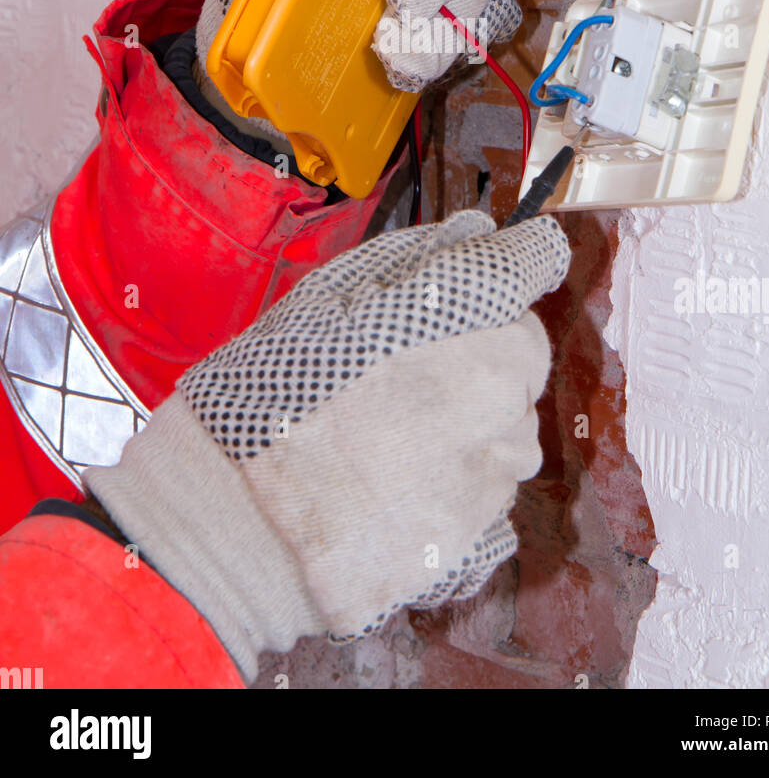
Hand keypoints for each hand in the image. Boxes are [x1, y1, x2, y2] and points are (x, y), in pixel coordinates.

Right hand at [85, 210, 569, 680]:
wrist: (227, 530)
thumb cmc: (265, 400)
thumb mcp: (325, 297)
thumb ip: (414, 257)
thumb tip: (476, 233)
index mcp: (468, 316)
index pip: (532, 263)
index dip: (515, 260)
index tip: (502, 265)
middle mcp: (502, 394)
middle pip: (521, 354)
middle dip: (479, 352)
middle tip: (399, 372)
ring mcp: (495, 476)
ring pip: (507, 430)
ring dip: (467, 427)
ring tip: (382, 443)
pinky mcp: (481, 544)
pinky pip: (490, 502)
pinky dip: (454, 495)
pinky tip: (391, 495)